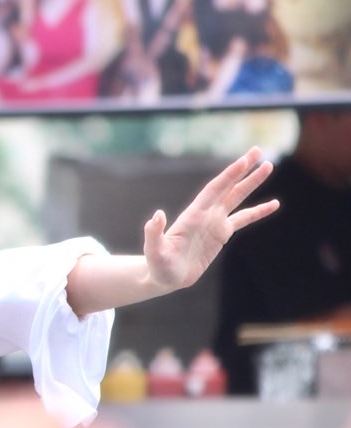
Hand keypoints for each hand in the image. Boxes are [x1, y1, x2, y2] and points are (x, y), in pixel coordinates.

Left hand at [143, 147, 278, 293]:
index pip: (214, 190)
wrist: (166, 276)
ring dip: (252, 182)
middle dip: (243, 169)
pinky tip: (274, 204)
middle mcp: (205, 214)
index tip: (244, 161)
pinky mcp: (221, 233)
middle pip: (228, 186)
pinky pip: (244, 219)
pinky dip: (258, 211)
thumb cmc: (158, 264)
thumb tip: (156, 216)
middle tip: (258, 151)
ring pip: (237, 197)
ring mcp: (214, 222)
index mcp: (193, 215)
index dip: (229, 175)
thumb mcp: (154, 250)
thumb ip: (154, 233)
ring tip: (268, 166)